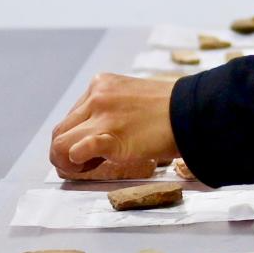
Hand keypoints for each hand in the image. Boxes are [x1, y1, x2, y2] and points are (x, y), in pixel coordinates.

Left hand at [49, 73, 178, 174]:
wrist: (194, 112)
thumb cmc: (173, 109)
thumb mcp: (134, 96)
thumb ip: (114, 109)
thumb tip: (100, 135)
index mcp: (102, 84)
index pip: (72, 117)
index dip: (77, 137)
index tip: (93, 150)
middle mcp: (96, 96)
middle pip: (60, 131)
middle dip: (66, 152)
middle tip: (88, 165)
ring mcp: (101, 115)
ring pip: (59, 144)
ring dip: (69, 163)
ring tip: (91, 168)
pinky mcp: (109, 136)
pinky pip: (75, 152)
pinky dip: (78, 164)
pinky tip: (95, 166)